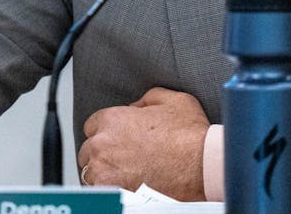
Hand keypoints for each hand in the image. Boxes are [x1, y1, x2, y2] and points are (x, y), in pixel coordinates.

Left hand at [78, 87, 209, 200]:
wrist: (202, 166)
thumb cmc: (189, 136)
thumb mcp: (173, 100)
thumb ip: (147, 99)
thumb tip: (136, 106)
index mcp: (113, 119)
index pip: (92, 126)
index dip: (107, 132)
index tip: (118, 140)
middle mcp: (102, 143)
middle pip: (89, 150)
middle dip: (103, 153)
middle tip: (123, 160)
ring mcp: (103, 170)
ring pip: (91, 173)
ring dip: (104, 173)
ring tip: (124, 176)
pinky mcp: (110, 192)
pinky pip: (98, 192)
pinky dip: (109, 190)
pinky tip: (125, 188)